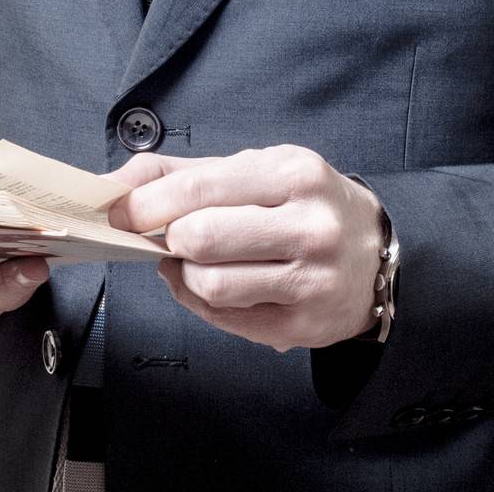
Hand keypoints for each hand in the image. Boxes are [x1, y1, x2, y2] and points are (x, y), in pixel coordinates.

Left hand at [105, 144, 384, 352]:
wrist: (378, 254)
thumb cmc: (304, 203)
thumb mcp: (259, 168)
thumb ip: (187, 172)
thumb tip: (117, 182)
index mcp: (294, 173)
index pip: (201, 188)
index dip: (147, 203)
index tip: (116, 211)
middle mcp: (308, 225)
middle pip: (201, 238)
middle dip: (168, 238)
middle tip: (162, 236)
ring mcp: (309, 279)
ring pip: (210, 284)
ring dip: (184, 274)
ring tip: (192, 260)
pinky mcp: (302, 325)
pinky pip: (226, 319)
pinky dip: (202, 301)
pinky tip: (211, 284)